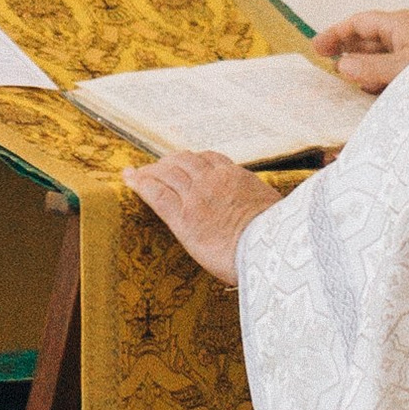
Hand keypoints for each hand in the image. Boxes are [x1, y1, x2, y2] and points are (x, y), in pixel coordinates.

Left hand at [122, 151, 281, 284]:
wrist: (270, 249)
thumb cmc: (278, 239)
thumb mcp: (277, 212)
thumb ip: (265, 208)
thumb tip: (277, 217)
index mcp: (237, 178)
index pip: (210, 159)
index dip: (194, 160)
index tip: (186, 162)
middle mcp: (214, 181)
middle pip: (184, 161)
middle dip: (168, 162)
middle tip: (157, 167)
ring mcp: (196, 197)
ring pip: (167, 173)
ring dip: (151, 170)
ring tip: (138, 173)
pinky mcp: (182, 217)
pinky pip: (156, 193)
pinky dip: (140, 183)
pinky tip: (129, 179)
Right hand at [310, 7, 408, 92]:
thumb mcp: (404, 68)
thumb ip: (371, 67)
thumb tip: (341, 66)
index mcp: (401, 24)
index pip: (360, 22)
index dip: (336, 33)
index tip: (316, 49)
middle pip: (370, 39)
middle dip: (347, 51)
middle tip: (325, 69)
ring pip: (383, 56)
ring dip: (363, 68)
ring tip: (344, 84)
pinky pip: (396, 70)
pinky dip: (380, 79)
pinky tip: (373, 94)